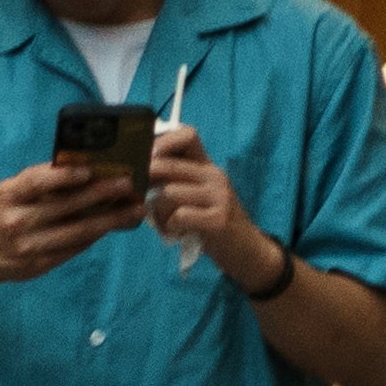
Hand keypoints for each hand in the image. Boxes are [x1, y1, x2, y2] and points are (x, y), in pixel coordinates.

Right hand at [0, 156, 137, 285]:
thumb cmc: (3, 211)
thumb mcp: (12, 191)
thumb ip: (41, 182)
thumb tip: (87, 168)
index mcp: (8, 195)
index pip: (36, 182)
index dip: (63, 176)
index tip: (90, 169)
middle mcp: (17, 221)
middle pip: (64, 207)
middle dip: (101, 194)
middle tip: (128, 183)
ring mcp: (29, 246)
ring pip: (77, 231)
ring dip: (109, 219)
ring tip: (134, 209)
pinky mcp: (40, 264)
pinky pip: (75, 248)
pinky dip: (97, 235)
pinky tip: (115, 225)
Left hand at [144, 124, 281, 294]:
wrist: (246, 250)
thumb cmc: (213, 223)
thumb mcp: (198, 196)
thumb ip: (176, 181)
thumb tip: (139, 172)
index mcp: (207, 166)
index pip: (187, 134)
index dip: (163, 141)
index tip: (146, 159)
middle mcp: (214, 176)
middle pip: (168, 165)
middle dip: (146, 181)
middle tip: (140, 197)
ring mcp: (219, 196)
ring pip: (168, 193)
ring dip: (158, 213)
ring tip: (164, 224)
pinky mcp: (218, 219)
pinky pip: (179, 216)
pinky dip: (170, 227)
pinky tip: (176, 233)